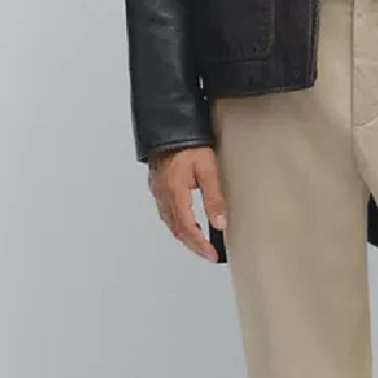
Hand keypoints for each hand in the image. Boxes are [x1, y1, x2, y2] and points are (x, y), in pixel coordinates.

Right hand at [148, 145, 226, 260]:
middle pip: (176, 229)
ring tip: (200, 241)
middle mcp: (162, 194)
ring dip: (184, 234)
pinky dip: (177, 222)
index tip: (211, 254)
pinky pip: (165, 211)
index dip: (199, 244)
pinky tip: (188, 221)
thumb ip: (214, 197)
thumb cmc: (189, 142)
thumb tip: (220, 223)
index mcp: (174, 191)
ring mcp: (157, 189)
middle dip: (192, 244)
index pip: (187, 227)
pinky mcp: (157, 184)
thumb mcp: (208, 168)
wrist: (170, 123)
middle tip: (207, 253)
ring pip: (168, 221)